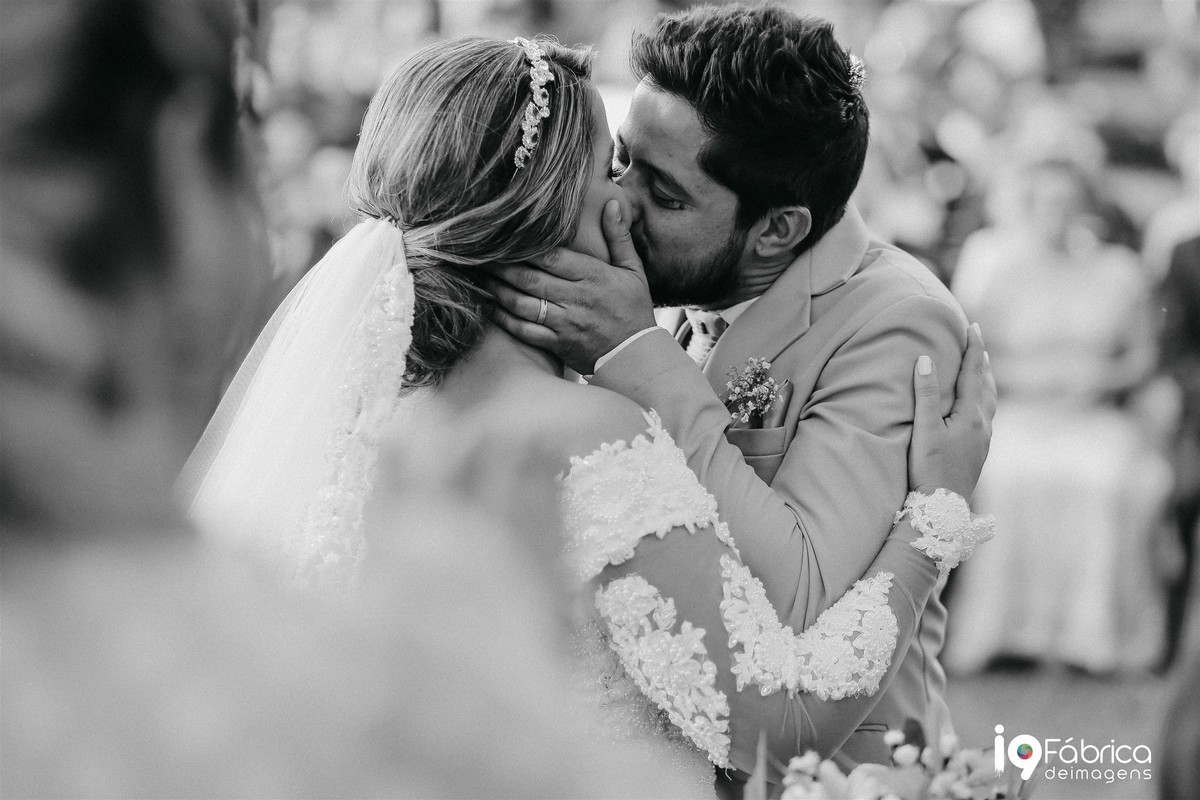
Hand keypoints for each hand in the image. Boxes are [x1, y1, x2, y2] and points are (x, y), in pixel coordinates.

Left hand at [483, 200, 656, 373]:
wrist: (637, 357)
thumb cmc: (634, 310)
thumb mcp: (633, 271)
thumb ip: (618, 237)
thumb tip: (610, 203)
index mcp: (593, 276)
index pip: (552, 257)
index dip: (524, 247)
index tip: (504, 236)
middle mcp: (576, 298)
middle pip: (530, 278)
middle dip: (501, 266)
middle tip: (479, 254)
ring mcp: (564, 323)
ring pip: (522, 304)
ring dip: (498, 290)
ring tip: (480, 278)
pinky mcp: (557, 343)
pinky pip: (524, 331)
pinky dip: (504, 320)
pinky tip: (490, 308)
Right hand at [908, 323, 996, 499]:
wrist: (944, 508)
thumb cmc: (929, 469)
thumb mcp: (924, 429)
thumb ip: (925, 394)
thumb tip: (927, 359)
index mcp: (971, 415)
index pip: (973, 373)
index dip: (973, 348)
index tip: (973, 326)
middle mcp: (983, 424)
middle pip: (986, 384)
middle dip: (981, 361)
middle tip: (978, 341)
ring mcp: (983, 439)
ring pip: (989, 400)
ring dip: (984, 380)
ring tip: (981, 368)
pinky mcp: (979, 451)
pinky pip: (987, 414)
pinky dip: (983, 398)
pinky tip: (977, 406)